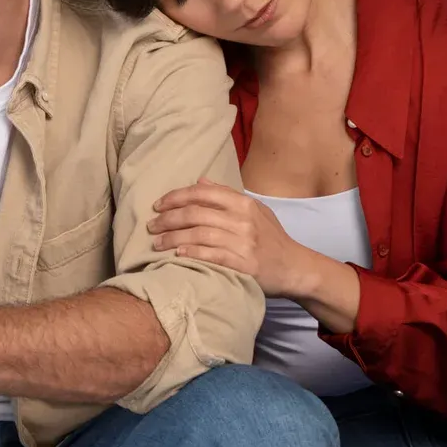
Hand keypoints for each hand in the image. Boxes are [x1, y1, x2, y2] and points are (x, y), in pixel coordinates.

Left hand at [149, 179, 313, 297]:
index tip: (158, 205)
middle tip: (152, 226)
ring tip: (156, 243)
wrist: (294, 267)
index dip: (176, 197)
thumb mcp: (254, 210)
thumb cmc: (271, 238)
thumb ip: (227, 195)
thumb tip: (201, 180)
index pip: (203, 192)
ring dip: (173, 237)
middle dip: (168, 218)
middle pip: (196, 213)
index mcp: (244, 203)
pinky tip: (178, 254)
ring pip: (200, 234)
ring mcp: (244, 242)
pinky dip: (192, 253)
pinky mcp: (244, 264)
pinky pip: (212, 255)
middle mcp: (243, 220)